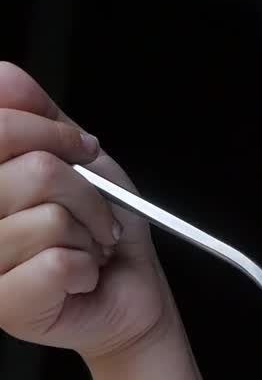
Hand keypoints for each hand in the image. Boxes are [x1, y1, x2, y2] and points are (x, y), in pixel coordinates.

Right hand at [0, 62, 176, 363]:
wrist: (131, 290)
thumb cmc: (101, 227)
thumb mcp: (78, 159)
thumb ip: (38, 118)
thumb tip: (3, 75)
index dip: (50, 133)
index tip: (82, 150)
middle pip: (32, 172)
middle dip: (85, 191)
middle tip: (93, 213)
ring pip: (48, 219)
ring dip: (89, 233)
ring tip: (86, 248)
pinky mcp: (4, 304)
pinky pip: (56, 264)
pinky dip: (86, 268)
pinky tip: (80, 277)